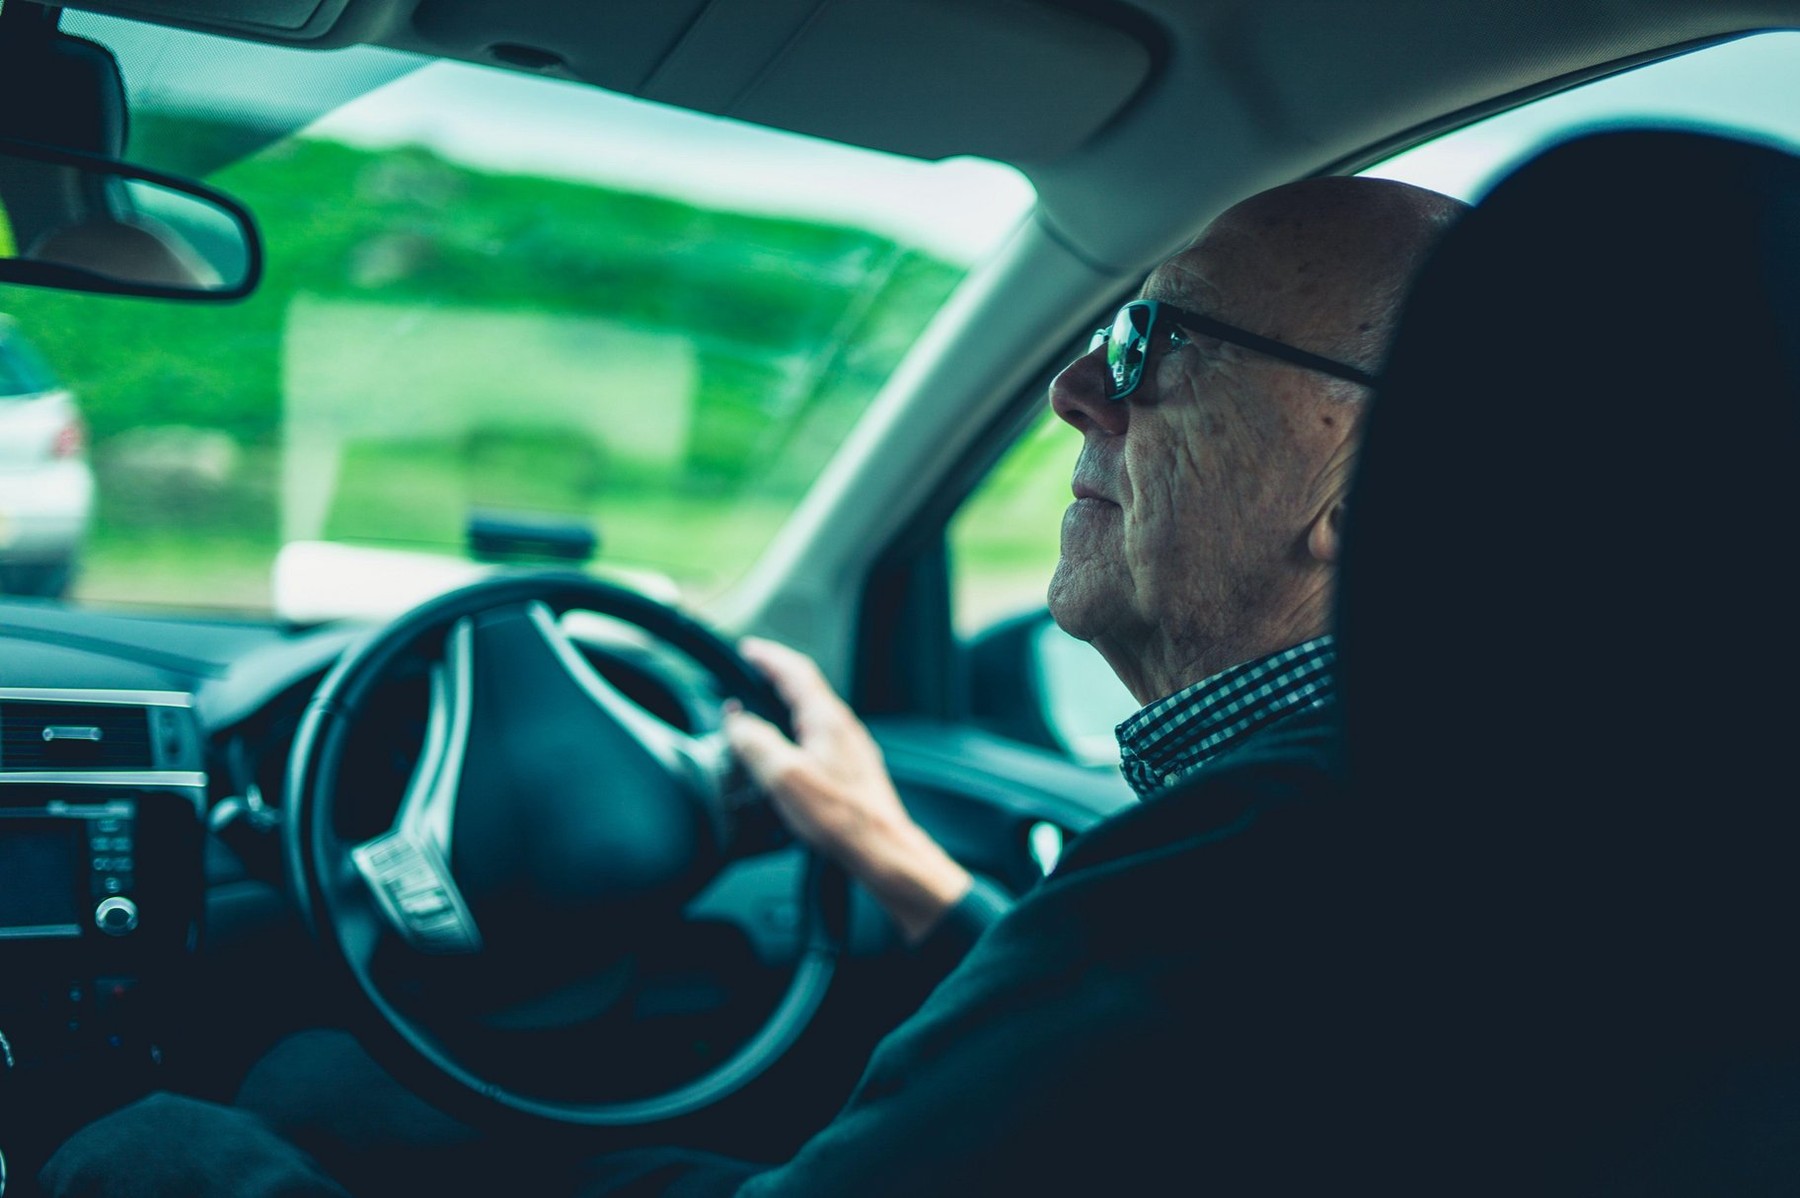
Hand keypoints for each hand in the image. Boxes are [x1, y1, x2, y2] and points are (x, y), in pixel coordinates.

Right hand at [723, 637, 971, 942]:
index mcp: (827, 719)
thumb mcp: (783, 776)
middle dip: (776, 674)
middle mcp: (842, 727)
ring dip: (786, 701)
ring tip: (763, 704)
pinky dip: (796, 728)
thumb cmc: (841, 816)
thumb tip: (736, 723)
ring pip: (813, 711)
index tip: (747, 650)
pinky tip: (787, 746)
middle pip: (806, 687)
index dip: (768, 657)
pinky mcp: (850, 769)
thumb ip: (755, 742)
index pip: (795, 671)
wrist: (880, 847)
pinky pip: (818, 735)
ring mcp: (849, 747)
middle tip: (752, 670)